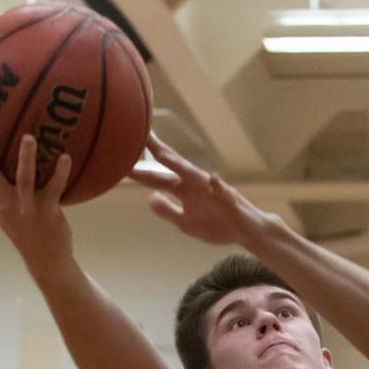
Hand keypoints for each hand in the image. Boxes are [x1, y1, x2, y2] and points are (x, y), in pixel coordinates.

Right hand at [0, 124, 73, 282]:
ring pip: (23, 180)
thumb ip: (2, 188)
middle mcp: (5, 204)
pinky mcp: (47, 213)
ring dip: (26, 158)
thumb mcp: (8, 210)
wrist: (46, 261)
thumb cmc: (28, 229)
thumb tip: (5, 156)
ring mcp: (26, 208)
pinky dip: (60, 173)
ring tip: (29, 137)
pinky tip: (65, 156)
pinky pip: (54, 188)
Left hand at [131, 134, 271, 247]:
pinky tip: (213, 179)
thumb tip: (150, 198)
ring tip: (162, 154)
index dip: (141, 166)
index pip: (159, 173)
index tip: (122, 153)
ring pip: (193, 175)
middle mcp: (195, 184)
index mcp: (185, 189)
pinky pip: (223, 191)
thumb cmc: (216, 224)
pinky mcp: (228, 199)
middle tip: (136, 136)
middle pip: (172, 166)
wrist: (245, 232)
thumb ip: (168, 210)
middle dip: (154, 153)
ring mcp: (212, 190)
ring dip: (179, 165)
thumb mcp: (185, 222)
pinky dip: (217, 185)